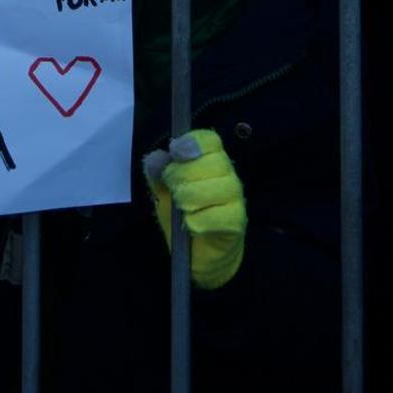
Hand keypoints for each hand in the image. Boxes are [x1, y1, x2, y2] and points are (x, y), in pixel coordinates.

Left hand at [144, 129, 247, 288]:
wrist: (199, 253)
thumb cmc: (183, 214)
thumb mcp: (164, 191)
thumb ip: (158, 173)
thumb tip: (155, 158)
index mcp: (210, 159)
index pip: (210, 140)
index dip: (192, 142)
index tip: (175, 152)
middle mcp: (227, 175)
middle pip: (213, 161)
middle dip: (184, 174)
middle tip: (173, 189)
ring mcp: (236, 198)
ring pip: (217, 188)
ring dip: (190, 198)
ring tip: (182, 208)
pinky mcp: (237, 222)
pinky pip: (219, 216)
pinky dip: (199, 220)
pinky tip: (191, 225)